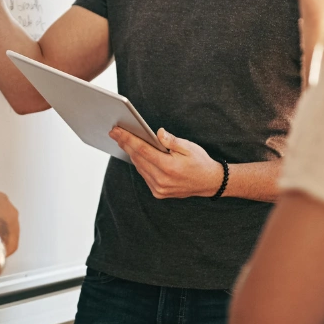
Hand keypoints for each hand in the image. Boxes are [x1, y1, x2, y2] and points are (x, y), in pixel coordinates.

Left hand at [109, 126, 223, 198]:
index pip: (142, 149)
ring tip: (122, 141)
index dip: (127, 138)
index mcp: (168, 167)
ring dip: (130, 153)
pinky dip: (139, 164)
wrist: (209, 182)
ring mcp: (159, 188)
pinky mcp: (158, 193)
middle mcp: (162, 180)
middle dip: (125, 144)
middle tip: (115, 132)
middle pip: (137, 158)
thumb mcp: (189, 147)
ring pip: (139, 167)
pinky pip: (144, 175)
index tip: (116, 131)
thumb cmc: (200, 162)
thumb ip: (171, 140)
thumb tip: (157, 133)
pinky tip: (135, 154)